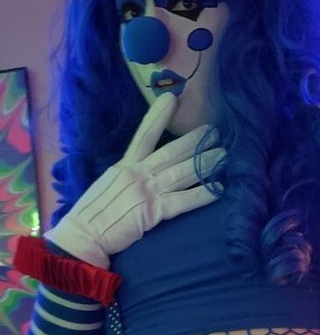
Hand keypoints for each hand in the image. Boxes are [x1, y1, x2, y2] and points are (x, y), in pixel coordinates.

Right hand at [46, 93, 223, 266]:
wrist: (83, 236)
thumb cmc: (92, 215)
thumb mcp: (106, 185)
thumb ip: (125, 177)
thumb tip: (141, 171)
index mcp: (123, 166)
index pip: (143, 135)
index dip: (158, 115)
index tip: (172, 98)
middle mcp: (136, 174)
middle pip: (171, 153)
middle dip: (195, 142)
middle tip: (214, 131)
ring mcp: (145, 191)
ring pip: (181, 173)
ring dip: (204, 164)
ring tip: (222, 156)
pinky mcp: (152, 211)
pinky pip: (183, 201)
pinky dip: (202, 195)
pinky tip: (217, 190)